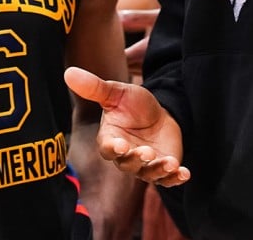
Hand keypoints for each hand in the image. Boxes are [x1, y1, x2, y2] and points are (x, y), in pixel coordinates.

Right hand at [64, 67, 189, 186]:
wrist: (158, 113)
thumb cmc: (132, 104)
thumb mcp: (116, 92)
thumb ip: (95, 87)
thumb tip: (69, 72)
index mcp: (111, 139)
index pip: (108, 149)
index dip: (114, 148)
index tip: (121, 145)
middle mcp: (126, 156)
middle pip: (129, 165)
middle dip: (138, 160)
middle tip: (147, 152)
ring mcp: (145, 165)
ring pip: (149, 174)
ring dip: (159, 171)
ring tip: (170, 163)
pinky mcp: (163, 169)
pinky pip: (168, 179)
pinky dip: (176, 178)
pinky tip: (184, 173)